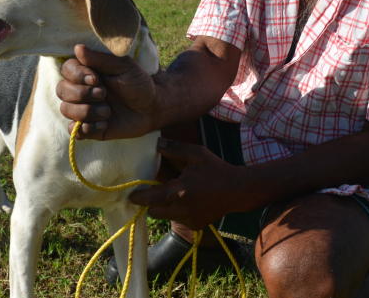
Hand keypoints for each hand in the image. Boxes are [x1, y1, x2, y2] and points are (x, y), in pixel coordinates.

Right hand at [57, 44, 157, 139]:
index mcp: (87, 71)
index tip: (96, 78)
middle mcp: (81, 89)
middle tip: (104, 94)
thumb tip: (77, 48)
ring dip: (88, 111)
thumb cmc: (138, 83)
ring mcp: (83, 109)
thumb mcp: (123, 67)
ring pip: (66, 110)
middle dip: (83, 94)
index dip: (77, 75)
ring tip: (108, 111)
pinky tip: (105, 124)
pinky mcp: (88, 128)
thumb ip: (100, 59)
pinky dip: (88, 128)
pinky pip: (74, 131)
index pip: (66, 69)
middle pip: (61, 90)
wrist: (152, 109)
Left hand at [128, 138, 243, 229]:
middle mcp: (182, 209)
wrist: (237, 190)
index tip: (131, 195)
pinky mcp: (197, 225)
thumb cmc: (216, 169)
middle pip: (154, 212)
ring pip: (166, 216)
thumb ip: (174, 149)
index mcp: (179, 191)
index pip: (150, 199)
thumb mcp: (196, 153)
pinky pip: (179, 220)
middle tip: (152, 193)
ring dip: (164, 208)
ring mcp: (190, 220)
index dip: (138, 197)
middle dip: (150, 204)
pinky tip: (187, 201)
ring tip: (172, 194)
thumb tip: (156, 144)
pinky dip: (178, 212)